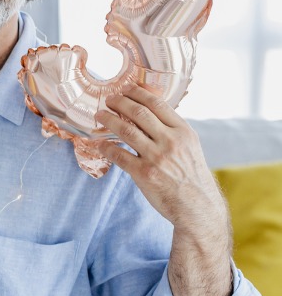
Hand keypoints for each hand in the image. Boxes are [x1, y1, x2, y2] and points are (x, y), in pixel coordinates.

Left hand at [96, 84, 232, 295]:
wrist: (197, 207)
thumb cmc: (192, 177)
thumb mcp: (191, 148)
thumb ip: (172, 132)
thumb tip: (151, 115)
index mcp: (184, 132)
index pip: (158, 104)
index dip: (138, 93)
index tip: (125, 87)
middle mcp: (171, 141)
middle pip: (139, 113)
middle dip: (119, 103)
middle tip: (107, 98)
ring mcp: (156, 157)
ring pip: (125, 131)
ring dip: (109, 120)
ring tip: (99, 115)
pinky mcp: (144, 173)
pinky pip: (119, 155)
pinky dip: (106, 146)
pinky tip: (98, 143)